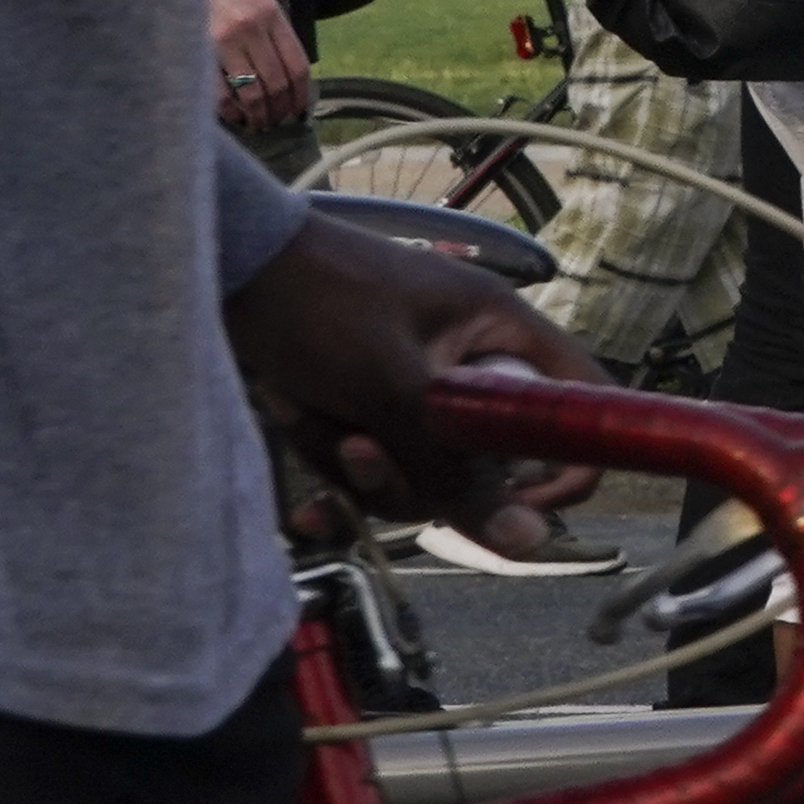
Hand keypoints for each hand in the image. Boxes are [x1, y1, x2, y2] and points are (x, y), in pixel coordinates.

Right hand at [206, 0, 308, 133]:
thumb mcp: (257, 0)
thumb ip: (274, 33)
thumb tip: (290, 77)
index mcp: (271, 14)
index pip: (297, 64)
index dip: (302, 94)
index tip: (299, 111)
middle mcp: (251, 28)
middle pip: (277, 82)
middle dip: (280, 110)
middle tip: (277, 122)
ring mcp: (223, 41)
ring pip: (252, 92)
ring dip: (259, 115)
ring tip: (258, 124)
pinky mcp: (197, 53)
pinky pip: (219, 94)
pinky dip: (231, 112)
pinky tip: (234, 117)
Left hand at [223, 217, 607, 541]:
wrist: (225, 263)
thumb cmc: (317, 296)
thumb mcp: (390, 387)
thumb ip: (456, 468)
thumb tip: (527, 540)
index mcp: (503, 333)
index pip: (577, 405)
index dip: (564, 459)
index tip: (509, 498)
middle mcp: (470, 361)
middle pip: (483, 460)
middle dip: (411, 470)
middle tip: (361, 443)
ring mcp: (417, 385)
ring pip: (418, 469)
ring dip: (353, 462)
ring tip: (307, 412)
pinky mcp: (367, 404)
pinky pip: (373, 464)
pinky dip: (331, 466)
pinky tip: (297, 459)